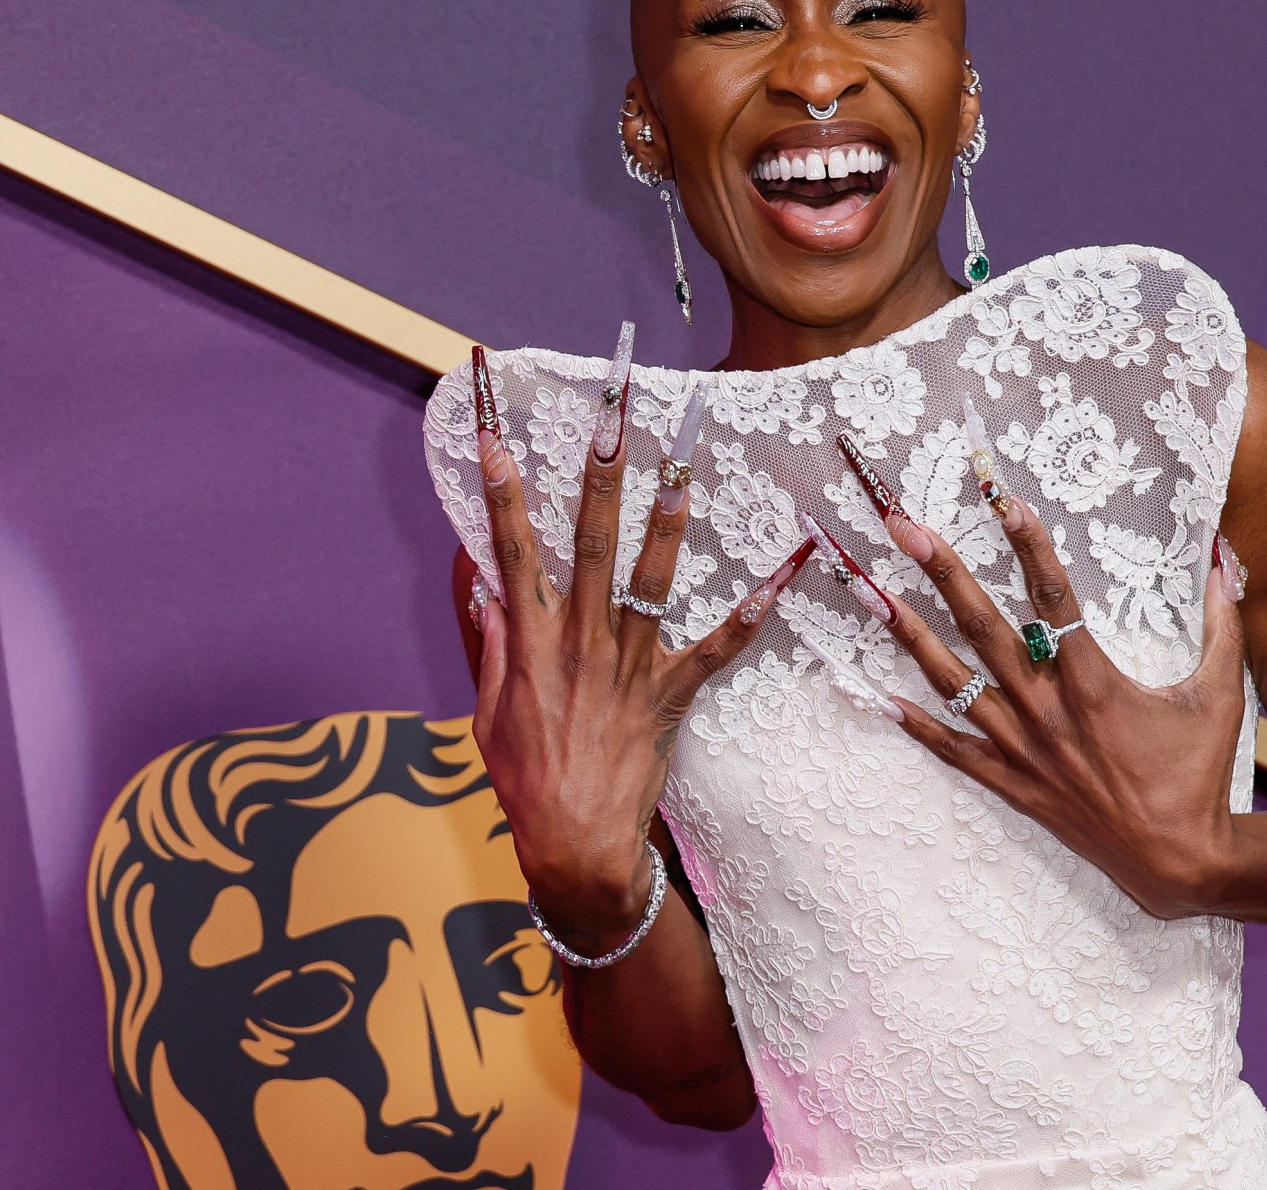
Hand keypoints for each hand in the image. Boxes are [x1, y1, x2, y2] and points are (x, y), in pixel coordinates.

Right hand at [467, 353, 801, 952]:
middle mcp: (579, 640)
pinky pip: (717, 649)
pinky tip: (781, 580)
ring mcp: (628, 664)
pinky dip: (749, 616)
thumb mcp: (488, 714)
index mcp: (529, 642)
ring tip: (683, 469)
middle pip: (590, 543)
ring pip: (651, 579)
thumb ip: (489, 647)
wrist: (575, 844)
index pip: (512, 553)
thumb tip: (484, 589)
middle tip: (610, 422)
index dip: (501, 495)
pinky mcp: (670, 694)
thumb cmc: (526, 781)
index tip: (494, 441)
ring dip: (667, 521)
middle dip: (599, 477)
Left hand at [870, 493, 1250, 920]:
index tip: (1003, 500)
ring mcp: (1022, 750)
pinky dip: (918, 727)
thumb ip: (1222, 623)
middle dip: (942, 571)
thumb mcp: (1221, 694)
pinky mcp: (1012, 785)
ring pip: (954, 683)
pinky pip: (954, 751)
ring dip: (911, 636)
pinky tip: (881, 699)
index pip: (1052, 597)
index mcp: (1093, 682)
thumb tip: (1225, 558)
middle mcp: (1047, 711)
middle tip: (906, 526)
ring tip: (874, 595)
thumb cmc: (1199, 774)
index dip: (1029, 544)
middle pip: (983, 627)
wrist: (1180, 862)